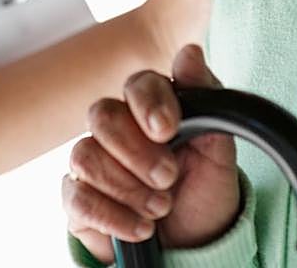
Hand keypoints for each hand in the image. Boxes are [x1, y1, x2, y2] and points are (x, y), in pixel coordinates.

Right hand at [63, 45, 239, 263]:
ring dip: (128, 188)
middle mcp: (117, 129)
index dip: (148, 104)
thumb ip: (206, 101)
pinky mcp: (77, 198)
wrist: (194, 244)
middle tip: (167, 177)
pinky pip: (78, 197)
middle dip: (137, 151)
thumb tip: (189, 52)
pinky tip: (141, 228)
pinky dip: (113, 216)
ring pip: (86, 156)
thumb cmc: (203, 191)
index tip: (167, 130)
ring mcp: (93, 162)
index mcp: (151, 108)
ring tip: (161, 208)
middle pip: (102, 115)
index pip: (137, 84)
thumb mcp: (218, 151)